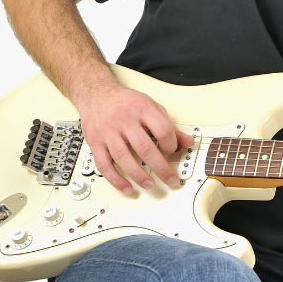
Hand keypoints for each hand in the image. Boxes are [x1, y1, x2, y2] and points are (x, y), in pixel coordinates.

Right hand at [77, 84, 194, 192]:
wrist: (97, 94)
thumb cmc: (126, 102)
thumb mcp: (151, 107)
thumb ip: (169, 126)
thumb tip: (187, 142)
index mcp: (142, 108)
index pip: (162, 130)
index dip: (171, 144)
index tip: (172, 151)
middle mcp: (124, 120)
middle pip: (144, 147)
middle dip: (160, 167)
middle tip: (170, 179)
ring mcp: (108, 131)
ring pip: (123, 157)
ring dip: (138, 175)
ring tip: (149, 184)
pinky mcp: (95, 142)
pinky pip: (104, 164)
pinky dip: (115, 178)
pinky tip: (126, 186)